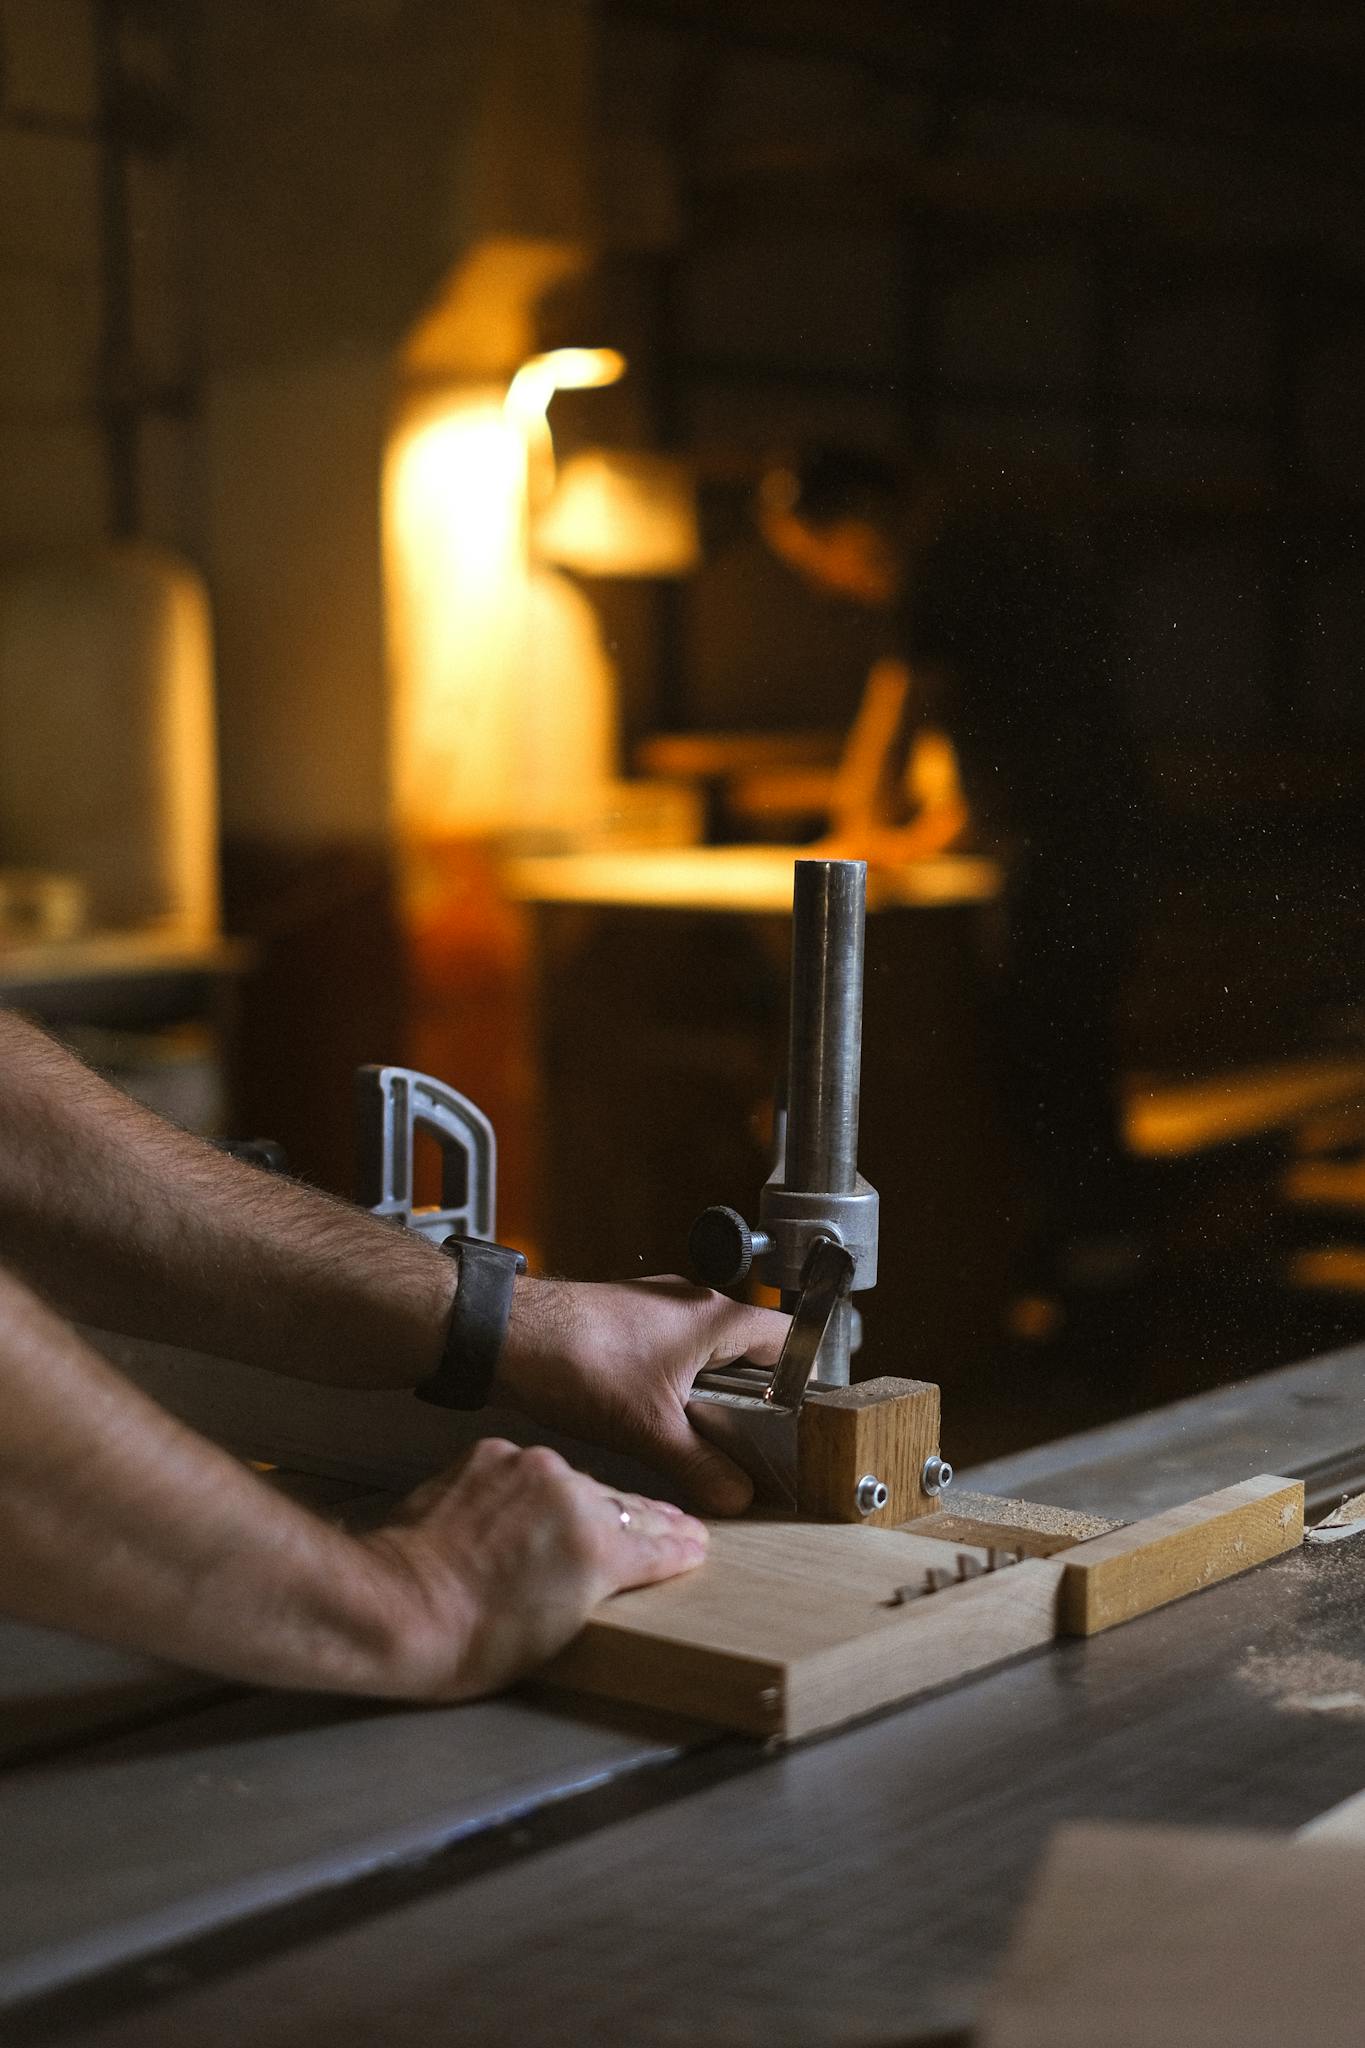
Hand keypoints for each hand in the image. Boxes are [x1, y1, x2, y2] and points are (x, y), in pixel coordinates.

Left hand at [360, 1438, 706, 1699]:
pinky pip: (526, 1470)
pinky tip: (533, 1507)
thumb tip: (618, 1569)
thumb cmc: (473, 1640)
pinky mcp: (489, 1456)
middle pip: (623, 1506)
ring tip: (604, 1518)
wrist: (397, 1608)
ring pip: (576, 1482)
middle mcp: (570, 1493)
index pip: (657, 1543)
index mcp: (598, 1543)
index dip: (680, 1547)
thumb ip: (601, 1585)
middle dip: (648, 1521)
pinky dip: (533, 1489)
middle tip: (674, 1527)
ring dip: (587, 1502)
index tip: (695, 1545)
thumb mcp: (561, 1630)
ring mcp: (527, 1468)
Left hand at [494, 1276, 788, 1514]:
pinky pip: (672, 1353)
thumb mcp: (650, 1429)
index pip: (787, 1337)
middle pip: (749, 1351)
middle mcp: (692, 1303)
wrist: (506, 1335)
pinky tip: (656, 1418)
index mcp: (715, 1317)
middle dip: (753, 1397)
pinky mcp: (628, 1321)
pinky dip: (675, 1385)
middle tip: (752, 1441)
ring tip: (703, 1437)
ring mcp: (658, 1309)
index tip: (800, 1420)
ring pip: (708, 1353)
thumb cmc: (578, 1360)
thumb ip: (702, 1466)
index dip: (802, 1378)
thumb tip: (738, 1495)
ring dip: (710, 1393)